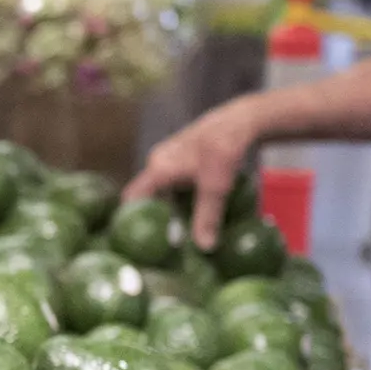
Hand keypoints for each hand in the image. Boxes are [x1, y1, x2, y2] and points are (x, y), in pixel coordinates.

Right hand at [123, 98, 257, 249]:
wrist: (240, 120)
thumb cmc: (223, 150)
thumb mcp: (216, 187)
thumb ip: (207, 218)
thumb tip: (204, 248)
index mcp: (158, 169)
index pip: (132, 198)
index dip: (130, 219)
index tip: (137, 240)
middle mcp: (158, 162)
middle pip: (147, 196)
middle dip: (155, 217)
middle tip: (163, 240)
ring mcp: (169, 157)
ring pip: (162, 189)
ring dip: (170, 207)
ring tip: (179, 229)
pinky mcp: (182, 156)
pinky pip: (173, 181)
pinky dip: (180, 196)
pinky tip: (193, 208)